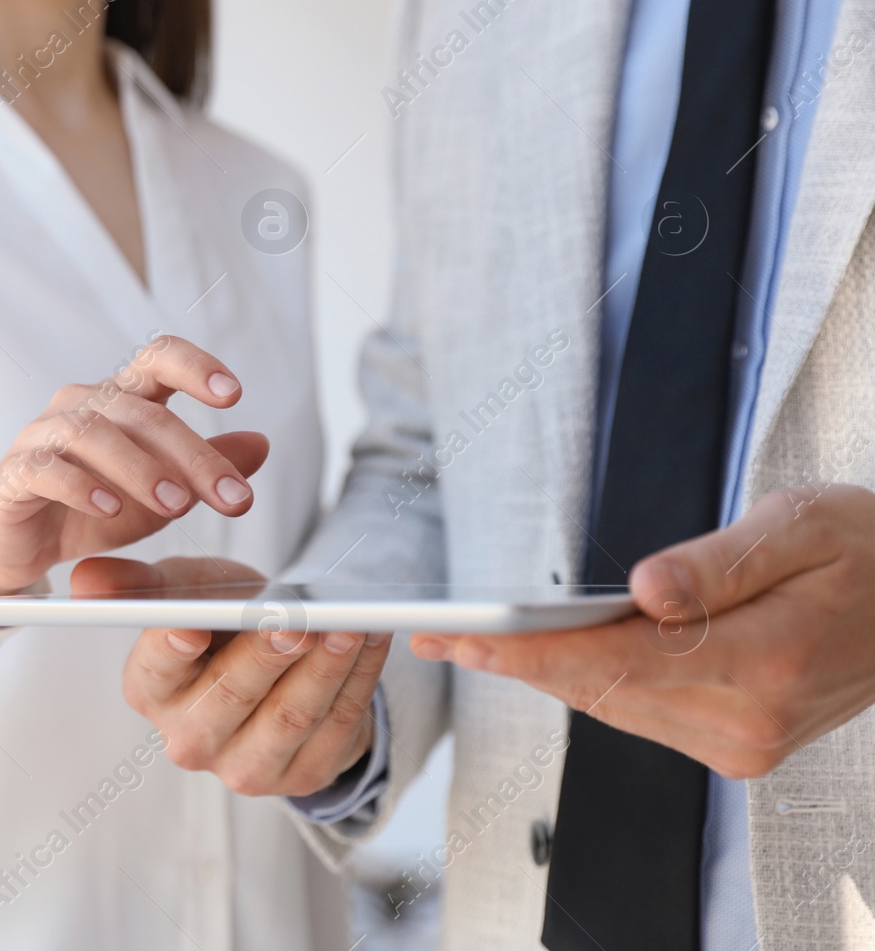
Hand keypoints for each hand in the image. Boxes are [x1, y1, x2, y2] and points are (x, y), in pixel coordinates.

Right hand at [0, 335, 267, 601]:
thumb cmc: (89, 511)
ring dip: (141, 468)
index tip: (232, 394)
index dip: (194, 367)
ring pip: (93, 433)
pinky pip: (45, 467)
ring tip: (176, 505)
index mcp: (119, 400)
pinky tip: (108, 507)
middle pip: (141, 412)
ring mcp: (42, 435)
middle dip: (193, 455)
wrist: (18, 548)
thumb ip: (204, 469)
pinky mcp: (13, 472)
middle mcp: (81, 406)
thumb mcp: (160, 494)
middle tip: (231, 497)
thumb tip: (261, 445)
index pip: (156, 360)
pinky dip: (80, 485)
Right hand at [74, 556, 388, 795]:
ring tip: (349, 625)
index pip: (157, 667)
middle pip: (232, 694)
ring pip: (291, 713)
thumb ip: (139, 583)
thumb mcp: (181, 591)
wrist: (274, 665)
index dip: (174, 646)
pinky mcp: (299, 777)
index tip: (193, 622)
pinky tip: (371, 643)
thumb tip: (84, 579)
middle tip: (297, 618)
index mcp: (149, 690)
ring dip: (326, 666)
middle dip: (269, 653)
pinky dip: (358, 681)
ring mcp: (244, 767)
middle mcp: (188, 739)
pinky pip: (336, 727)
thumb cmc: (219, 623)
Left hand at [411, 484, 874, 778]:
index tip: (460, 637)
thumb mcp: (801, 526)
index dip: (525, 650)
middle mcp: (746, 722)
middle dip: (514, 661)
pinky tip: (549, 655)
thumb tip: (645, 592)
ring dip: (544, 674)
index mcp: (761, 663)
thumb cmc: (868, 551)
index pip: (610, 662)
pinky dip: (590, 682)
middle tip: (439, 633)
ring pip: (612, 706)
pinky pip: (641, 712)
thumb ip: (716, 563)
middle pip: (599, 690)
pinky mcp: (738, 744)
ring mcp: (742, 743)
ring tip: (474, 639)